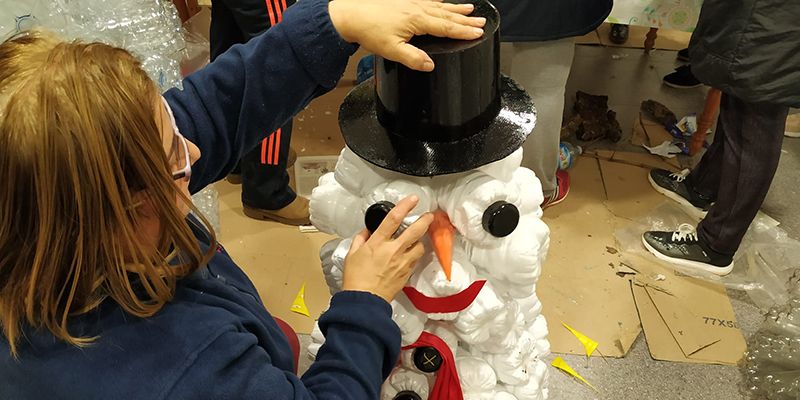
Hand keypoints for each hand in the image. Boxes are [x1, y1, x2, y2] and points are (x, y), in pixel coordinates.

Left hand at [328, 0, 485, 71]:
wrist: (350, 14)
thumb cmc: (368, 30)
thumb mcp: (391, 50)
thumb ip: (413, 58)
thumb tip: (430, 65)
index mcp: (417, 21)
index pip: (446, 27)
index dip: (464, 31)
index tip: (479, 33)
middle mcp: (416, 8)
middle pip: (447, 14)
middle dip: (465, 19)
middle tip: (481, 21)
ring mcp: (410, 3)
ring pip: (438, 5)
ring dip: (455, 8)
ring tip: (469, 9)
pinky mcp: (402, 1)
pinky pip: (426, 0)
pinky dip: (437, 1)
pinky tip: (440, 1)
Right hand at [342, 196, 432, 302]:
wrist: (364, 301)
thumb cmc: (355, 278)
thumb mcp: (352, 254)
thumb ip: (361, 239)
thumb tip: (367, 231)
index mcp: (378, 243)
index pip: (394, 219)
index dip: (405, 206)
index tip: (413, 199)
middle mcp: (393, 251)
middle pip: (415, 231)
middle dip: (425, 220)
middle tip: (429, 215)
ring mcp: (403, 263)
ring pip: (420, 246)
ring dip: (420, 240)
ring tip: (418, 238)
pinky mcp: (407, 274)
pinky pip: (416, 260)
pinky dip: (415, 255)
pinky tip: (411, 254)